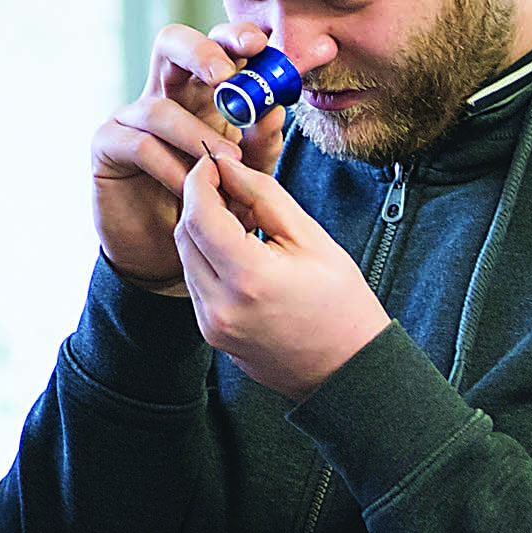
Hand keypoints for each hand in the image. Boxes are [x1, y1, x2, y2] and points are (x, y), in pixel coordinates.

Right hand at [91, 21, 288, 288]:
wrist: (166, 256)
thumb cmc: (211, 208)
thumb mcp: (246, 176)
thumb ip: (261, 145)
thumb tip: (274, 110)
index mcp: (203, 94)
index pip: (215, 47)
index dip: (234, 36)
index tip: (261, 45)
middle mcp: (165, 95)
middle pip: (172, 45)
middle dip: (201, 52)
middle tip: (226, 74)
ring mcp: (132, 118)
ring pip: (159, 106)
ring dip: (195, 132)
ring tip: (226, 159)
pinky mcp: (108, 145)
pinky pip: (139, 144)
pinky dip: (168, 165)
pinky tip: (187, 186)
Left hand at [176, 150, 391, 399]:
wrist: (347, 370)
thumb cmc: (341, 307)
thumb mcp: (311, 239)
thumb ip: (264, 197)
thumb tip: (230, 168)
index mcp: (250, 278)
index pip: (200, 214)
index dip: (202, 179)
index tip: (214, 162)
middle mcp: (222, 305)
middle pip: (185, 233)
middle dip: (199, 200)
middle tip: (225, 183)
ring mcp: (212, 324)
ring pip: (185, 257)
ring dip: (201, 229)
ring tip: (237, 218)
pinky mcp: (211, 333)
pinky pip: (195, 282)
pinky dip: (207, 257)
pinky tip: (236, 250)